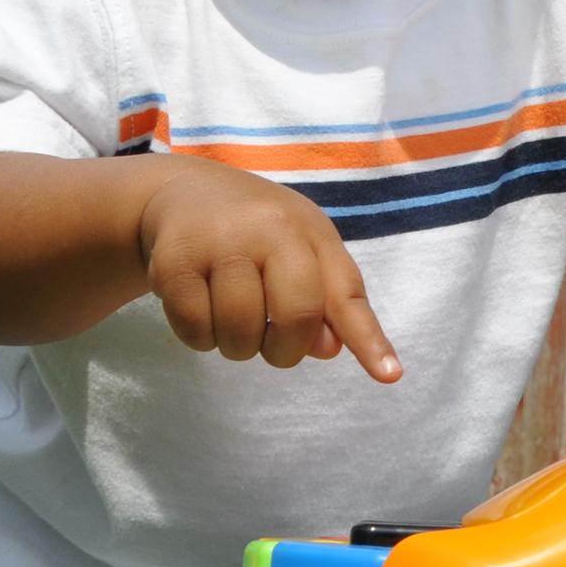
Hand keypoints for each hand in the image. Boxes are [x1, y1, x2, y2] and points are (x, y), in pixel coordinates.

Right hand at [136, 158, 401, 381]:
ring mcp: (220, 243)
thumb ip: (325, 300)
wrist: (183, 191)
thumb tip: (330, 348)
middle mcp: (270, 230)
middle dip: (285, 349)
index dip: (368, 339)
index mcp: (310, 231)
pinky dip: (200, 338)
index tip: (391, 376)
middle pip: (296, 320)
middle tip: (271, 339)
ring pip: (241, 334)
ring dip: (238, 346)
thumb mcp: (302, 250)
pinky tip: (200, 308)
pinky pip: (196, 331)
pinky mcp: (174, 262)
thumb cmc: (257, 229)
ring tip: (231, 316)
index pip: (345, 292)